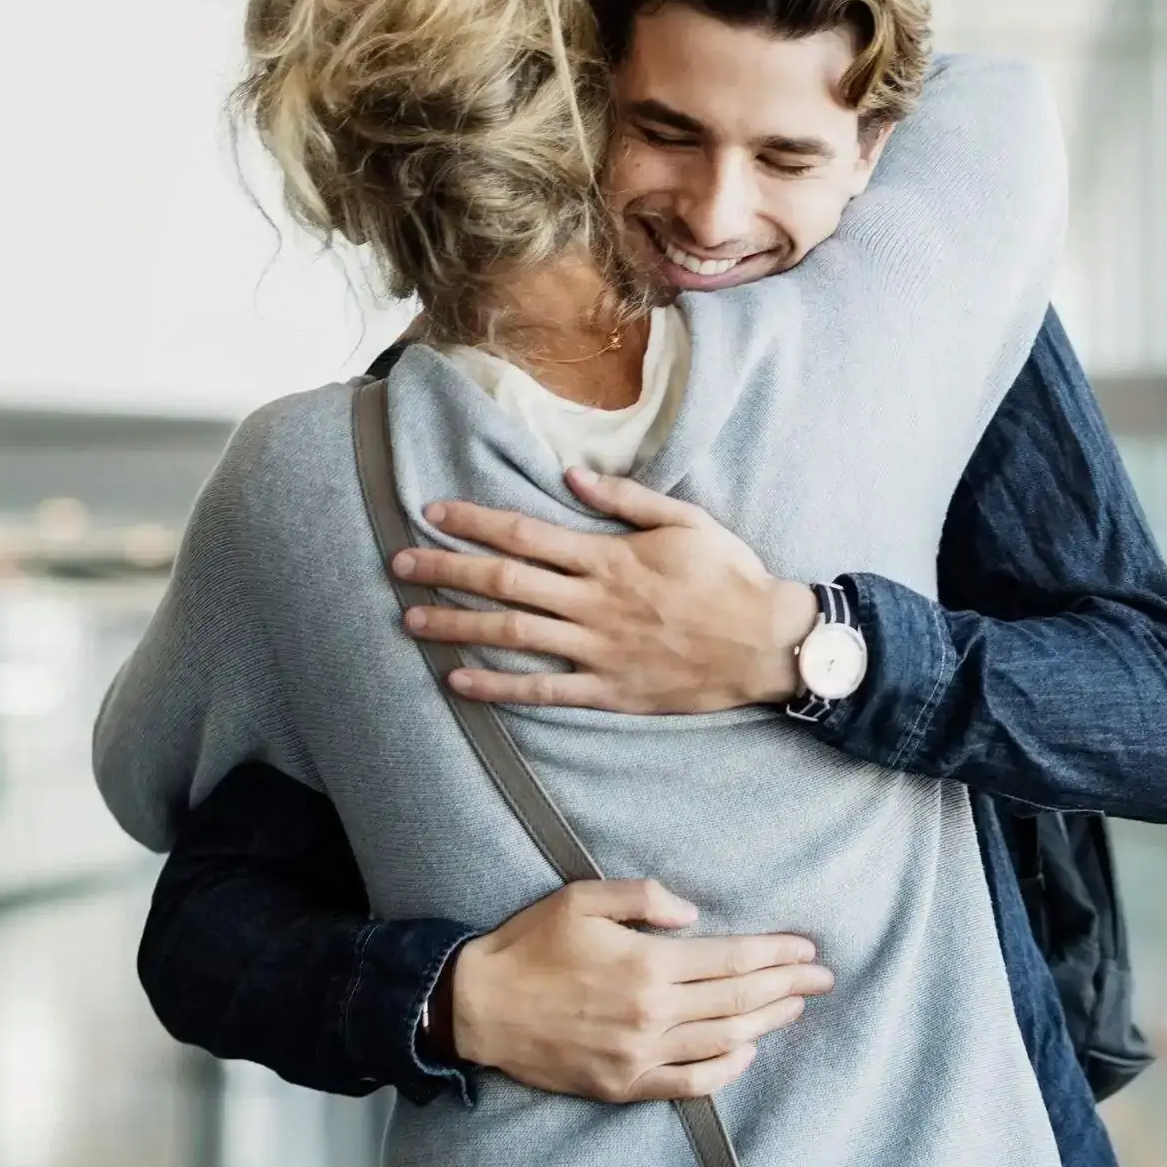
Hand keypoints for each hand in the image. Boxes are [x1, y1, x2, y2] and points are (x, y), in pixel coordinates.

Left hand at [393, 473, 819, 712]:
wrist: (769, 644)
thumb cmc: (731, 577)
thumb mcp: (686, 521)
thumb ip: (626, 499)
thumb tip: (571, 474)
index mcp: (609, 557)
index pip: (525, 534)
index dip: (474, 522)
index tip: (432, 513)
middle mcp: (594, 602)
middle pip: (504, 582)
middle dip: (446, 571)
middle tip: (398, 565)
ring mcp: (598, 650)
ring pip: (513, 635)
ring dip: (456, 625)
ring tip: (410, 620)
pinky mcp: (608, 691)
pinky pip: (543, 690)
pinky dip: (498, 686)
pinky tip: (459, 680)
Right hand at [443, 879, 832, 1102]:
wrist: (476, 1008)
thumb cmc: (528, 946)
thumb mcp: (581, 898)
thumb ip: (644, 897)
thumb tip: (694, 913)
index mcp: (648, 964)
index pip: (732, 958)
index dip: (775, 953)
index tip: (808, 950)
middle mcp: (653, 1014)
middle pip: (738, 1001)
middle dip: (787, 987)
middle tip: (823, 980)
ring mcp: (640, 1055)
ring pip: (723, 1043)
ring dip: (766, 1024)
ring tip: (794, 1008)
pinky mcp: (623, 1085)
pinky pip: (689, 1084)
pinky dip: (725, 1072)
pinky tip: (745, 1054)